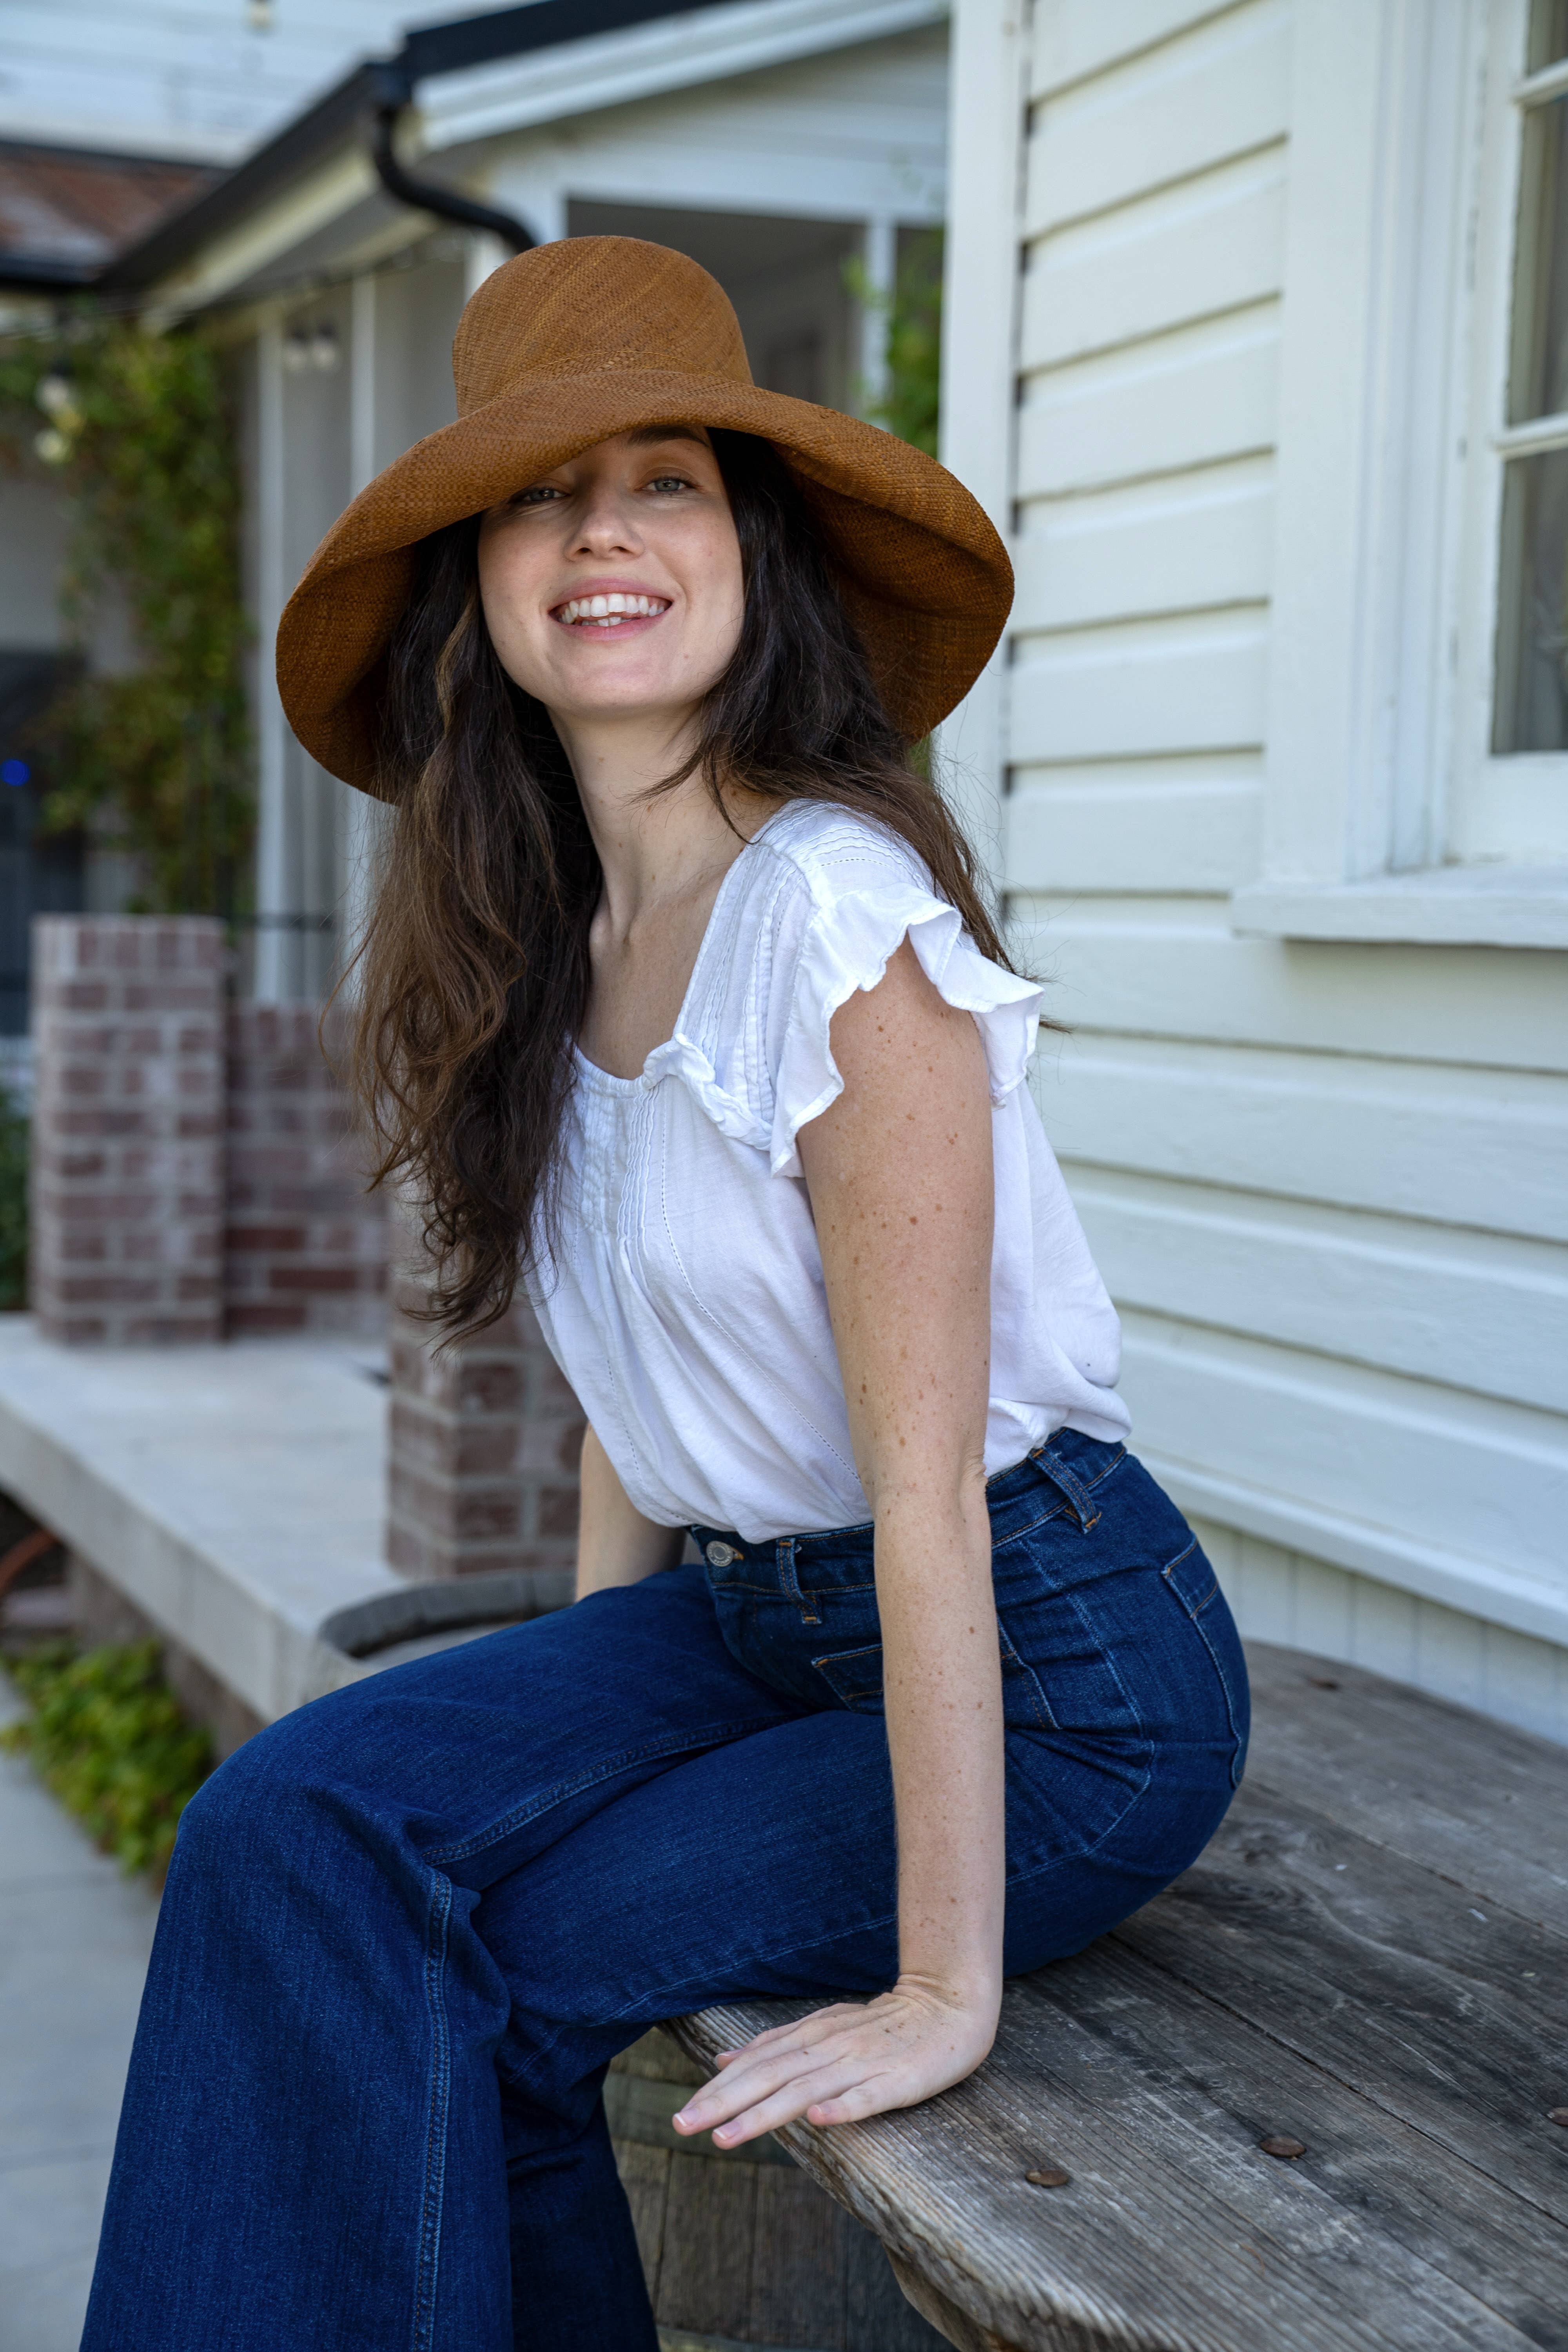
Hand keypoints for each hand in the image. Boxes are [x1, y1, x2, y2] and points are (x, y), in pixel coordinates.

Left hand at [670, 1979, 997, 2150]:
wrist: (948, 2003)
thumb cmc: (884, 2023)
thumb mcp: (824, 2026)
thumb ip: (776, 2044)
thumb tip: (723, 2059)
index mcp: (812, 2037)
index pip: (755, 2065)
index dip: (717, 2091)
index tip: (681, 2116)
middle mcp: (830, 2048)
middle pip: (769, 2078)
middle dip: (723, 2104)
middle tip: (682, 2126)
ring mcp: (863, 2064)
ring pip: (806, 2091)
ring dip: (764, 2114)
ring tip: (727, 2137)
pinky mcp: (898, 2081)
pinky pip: (868, 2097)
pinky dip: (843, 2108)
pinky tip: (820, 2121)